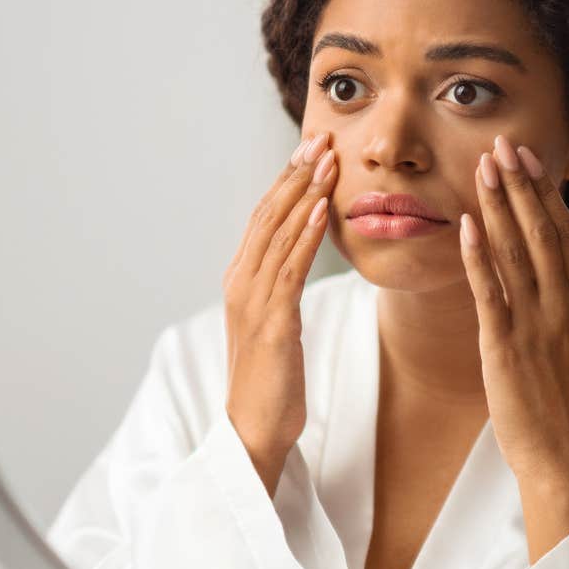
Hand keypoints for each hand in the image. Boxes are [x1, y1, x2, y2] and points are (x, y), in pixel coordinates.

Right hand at [222, 130, 335, 497]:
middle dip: (296, 174)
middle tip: (321, 139)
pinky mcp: (272, 324)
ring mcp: (253, 302)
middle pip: (268, 215)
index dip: (286, 180)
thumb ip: (281, 286)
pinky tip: (321, 210)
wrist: (255, 430)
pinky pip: (289, 270)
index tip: (310, 148)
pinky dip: (304, 236)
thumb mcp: (275, 323)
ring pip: (278, 234)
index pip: (262, 217)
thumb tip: (301, 254)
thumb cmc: (271, 379)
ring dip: (304, 193)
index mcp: (240, 279)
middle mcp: (240, 282)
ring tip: (327, 161)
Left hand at [458, 134, 568, 561]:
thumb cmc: (567, 406)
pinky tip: (467, 224)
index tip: (528, 160)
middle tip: (503, 144)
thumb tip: (557, 271)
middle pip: (542, 232)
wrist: (566, 456)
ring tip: (482, 167)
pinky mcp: (506, 345)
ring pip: (517, 252)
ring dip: (499, 205)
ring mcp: (537, 324)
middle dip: (520, 185)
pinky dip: (478, 255)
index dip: (545, 194)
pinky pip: (491, 291)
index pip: (565, 235)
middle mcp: (565, 306)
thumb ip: (568, 305)